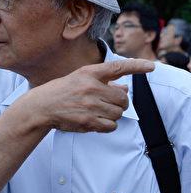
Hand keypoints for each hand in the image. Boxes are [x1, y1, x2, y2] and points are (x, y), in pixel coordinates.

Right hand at [26, 59, 153, 132]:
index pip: (117, 67)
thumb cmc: (61, 91)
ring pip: (118, 113)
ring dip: (112, 114)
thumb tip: (124, 89)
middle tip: (107, 103)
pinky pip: (111, 125)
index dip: (136, 66)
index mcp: (88, 73)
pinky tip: (95, 120)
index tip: (151, 66)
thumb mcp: (80, 79)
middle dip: (119, 103)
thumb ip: (103, 82)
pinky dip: (107, 125)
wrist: (41, 106)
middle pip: (122, 98)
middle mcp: (90, 87)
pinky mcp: (88, 121)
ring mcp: (90, 105)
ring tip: (97, 111)